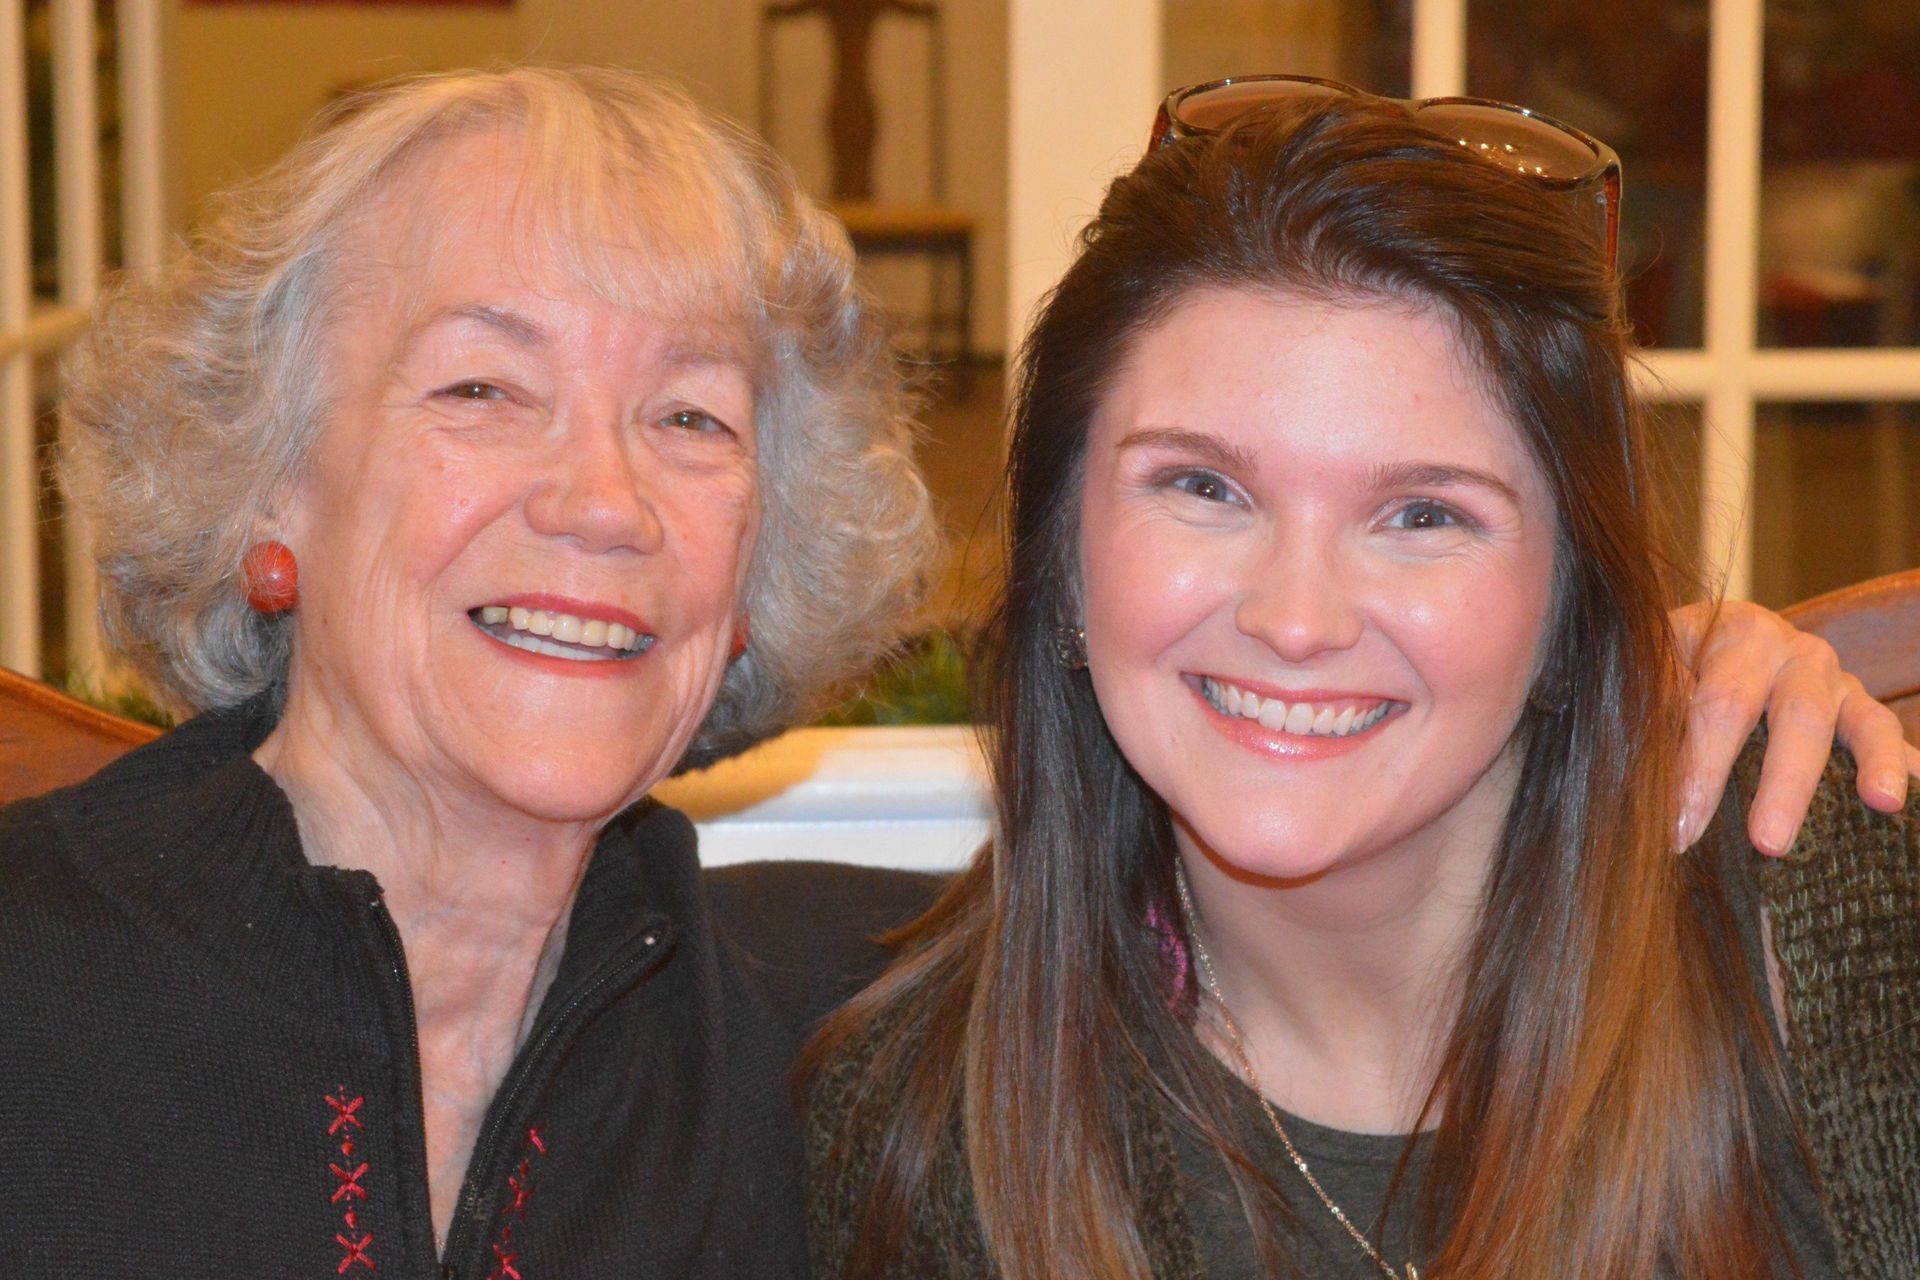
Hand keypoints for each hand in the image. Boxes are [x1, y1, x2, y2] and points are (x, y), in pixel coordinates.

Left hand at [1671, 600, 1918, 853]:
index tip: (1681, 830)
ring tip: (1880, 802)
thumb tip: (1655, 738)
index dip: (1700, 771)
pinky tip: (1910, 803)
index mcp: (1741, 638)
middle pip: (1797, 718)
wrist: (1709, 640)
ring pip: (1864, 723)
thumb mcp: (1656, 665)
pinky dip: (1908, 767)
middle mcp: (1799, 656)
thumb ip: (1656, 695)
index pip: (1722, 707)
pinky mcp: (1864, 715)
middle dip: (1783, 786)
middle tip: (1769, 844)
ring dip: (1874, 763)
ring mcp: (1840, 686)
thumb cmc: (1676, 665)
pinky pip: (1894, 740)